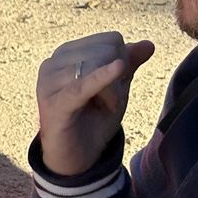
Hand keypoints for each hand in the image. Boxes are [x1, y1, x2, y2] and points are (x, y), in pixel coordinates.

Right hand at [35, 32, 155, 175]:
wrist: (76, 157)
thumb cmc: (93, 120)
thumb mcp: (116, 89)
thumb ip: (128, 65)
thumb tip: (148, 44)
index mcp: (66, 54)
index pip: (109, 40)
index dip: (122, 62)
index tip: (115, 87)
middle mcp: (53, 63)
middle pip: (105, 51)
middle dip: (118, 77)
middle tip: (109, 102)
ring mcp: (49, 83)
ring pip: (96, 68)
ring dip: (112, 93)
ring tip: (102, 108)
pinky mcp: (53, 104)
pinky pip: (82, 86)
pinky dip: (101, 78)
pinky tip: (118, 70)